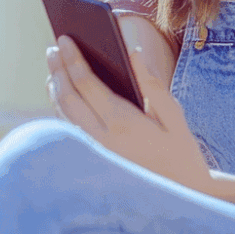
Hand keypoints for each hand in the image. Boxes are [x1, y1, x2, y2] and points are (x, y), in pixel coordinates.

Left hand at [45, 35, 212, 192]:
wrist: (180, 194)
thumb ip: (152, 84)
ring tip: (54, 66)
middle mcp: (102, 138)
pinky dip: (61, 108)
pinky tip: (63, 94)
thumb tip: (134, 53)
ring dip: (56, 88)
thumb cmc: (181, 151)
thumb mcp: (174, 116)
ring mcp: (94, 151)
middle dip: (58, 69)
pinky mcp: (93, 159)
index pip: (87, 84)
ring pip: (63, 115)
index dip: (72, 59)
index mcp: (123, 122)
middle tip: (53, 47)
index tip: (63, 39)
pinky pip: (69, 129)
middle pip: (68, 97)